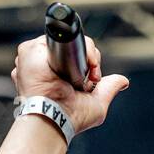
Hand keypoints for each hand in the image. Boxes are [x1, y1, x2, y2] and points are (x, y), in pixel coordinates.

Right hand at [11, 34, 129, 135]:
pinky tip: (70, 60)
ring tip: (84, 69)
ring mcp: (38, 57)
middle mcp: (49, 64)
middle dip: (89, 54)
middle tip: (92, 76)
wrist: (54, 118)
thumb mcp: (96, 105)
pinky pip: (50, 36)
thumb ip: (109, 89)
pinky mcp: (29, 51)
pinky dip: (64, 42)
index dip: (91, 61)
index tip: (95, 77)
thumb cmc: (71, 118)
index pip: (79, 55)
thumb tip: (123, 81)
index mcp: (62, 74)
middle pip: (74, 45)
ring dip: (80, 49)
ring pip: (64, 38)